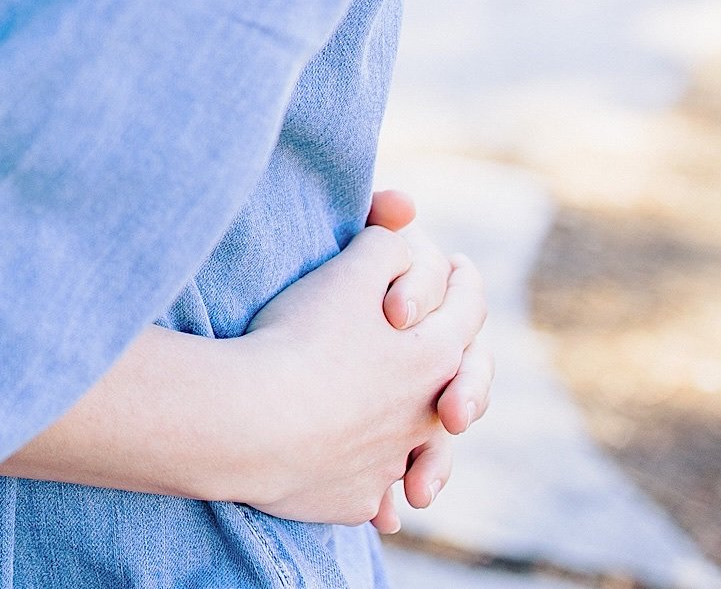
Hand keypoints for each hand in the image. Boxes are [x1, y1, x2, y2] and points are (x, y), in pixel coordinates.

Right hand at [235, 199, 490, 529]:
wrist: (251, 421)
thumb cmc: (300, 339)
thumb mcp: (348, 272)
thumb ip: (385, 244)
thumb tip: (404, 222)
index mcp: (435, 356)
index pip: (469, 309)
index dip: (464, 281)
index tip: (460, 268)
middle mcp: (424, 415)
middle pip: (456, 388)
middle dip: (459, 373)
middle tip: (446, 356)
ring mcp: (390, 462)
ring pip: (419, 453)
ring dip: (424, 454)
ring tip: (417, 457)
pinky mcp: (353, 498)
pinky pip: (372, 494)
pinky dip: (376, 490)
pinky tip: (373, 497)